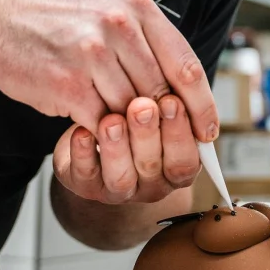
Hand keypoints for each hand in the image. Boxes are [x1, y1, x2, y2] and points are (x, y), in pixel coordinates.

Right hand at [0, 0, 217, 141]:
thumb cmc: (48, 11)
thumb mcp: (105, 3)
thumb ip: (142, 36)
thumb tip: (179, 80)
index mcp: (137, 7)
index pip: (187, 65)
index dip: (202, 104)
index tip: (207, 129)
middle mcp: (119, 27)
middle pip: (161, 93)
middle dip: (162, 121)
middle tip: (158, 136)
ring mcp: (93, 56)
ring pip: (131, 111)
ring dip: (123, 124)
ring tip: (107, 115)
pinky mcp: (67, 85)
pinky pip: (100, 122)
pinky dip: (98, 129)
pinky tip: (85, 118)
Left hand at [52, 95, 200, 202]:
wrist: (101, 128)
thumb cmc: (140, 112)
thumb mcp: (164, 102)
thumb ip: (174, 96)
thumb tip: (181, 82)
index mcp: (179, 165)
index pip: (187, 158)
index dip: (180, 130)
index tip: (171, 100)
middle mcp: (153, 183)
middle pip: (153, 166)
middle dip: (148, 133)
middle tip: (142, 105)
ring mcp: (119, 188)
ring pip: (121, 177)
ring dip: (117, 147)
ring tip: (111, 120)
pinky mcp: (86, 186)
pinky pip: (85, 174)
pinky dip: (84, 152)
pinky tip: (82, 130)